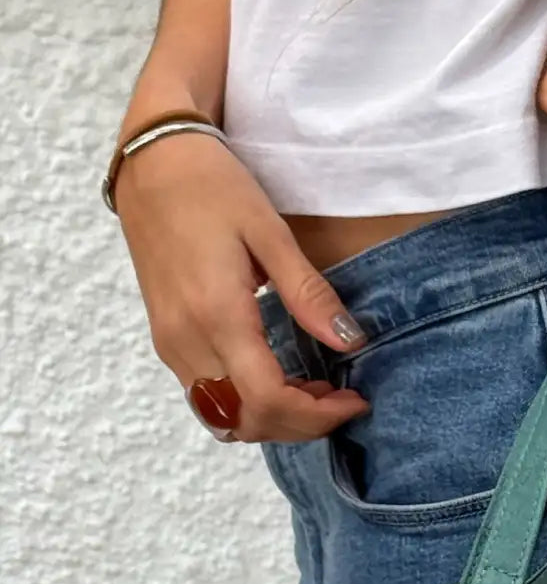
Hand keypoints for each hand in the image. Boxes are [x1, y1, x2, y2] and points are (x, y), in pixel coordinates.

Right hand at [117, 132, 369, 442]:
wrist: (152, 159)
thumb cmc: (212, 186)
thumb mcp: (270, 232)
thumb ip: (309, 293)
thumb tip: (350, 341)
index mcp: (217, 315)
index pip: (268, 400)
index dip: (318, 415)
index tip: (356, 401)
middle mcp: (186, 340)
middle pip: (247, 421)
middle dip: (300, 424)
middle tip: (341, 399)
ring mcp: (170, 343)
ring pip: (223, 417)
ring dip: (273, 419)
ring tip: (314, 391)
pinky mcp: (166, 339)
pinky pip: (207, 396)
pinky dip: (247, 404)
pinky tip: (279, 377)